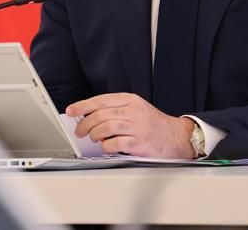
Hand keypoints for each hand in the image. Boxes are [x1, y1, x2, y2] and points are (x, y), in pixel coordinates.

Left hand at [65, 92, 195, 158]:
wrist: (176, 137)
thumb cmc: (153, 124)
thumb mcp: (136, 108)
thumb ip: (115, 109)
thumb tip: (89, 115)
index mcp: (130, 100)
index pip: (100, 100)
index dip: (82, 105)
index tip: (70, 111)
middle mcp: (133, 111)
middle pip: (100, 114)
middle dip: (85, 124)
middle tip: (79, 131)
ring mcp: (137, 126)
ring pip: (105, 128)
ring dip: (94, 135)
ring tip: (93, 139)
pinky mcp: (140, 143)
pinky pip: (115, 143)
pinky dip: (106, 147)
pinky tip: (106, 147)